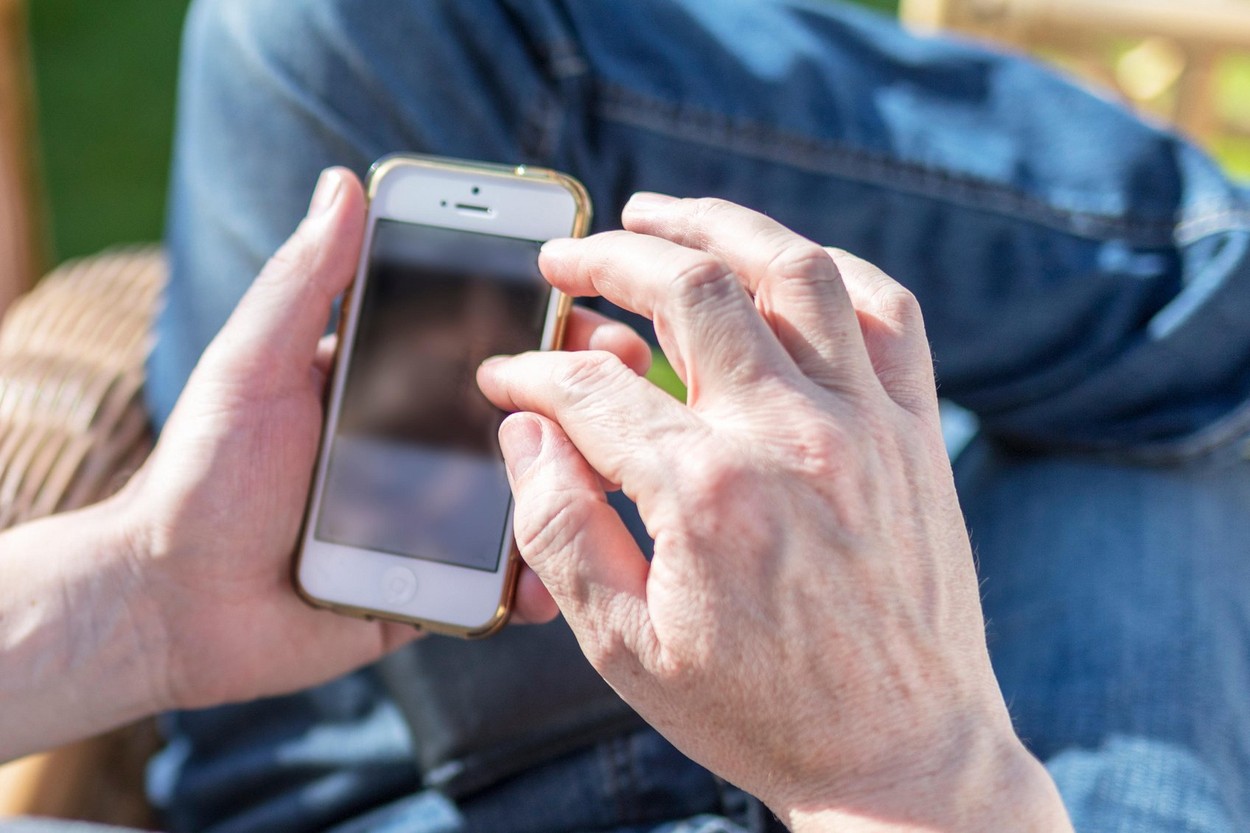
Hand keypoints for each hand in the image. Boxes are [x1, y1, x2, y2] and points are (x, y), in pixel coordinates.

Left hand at [110, 168, 646, 710]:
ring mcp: (435, 521)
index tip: (583, 299)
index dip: (535, 320)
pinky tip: (557, 572)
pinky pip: (497, 582)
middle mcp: (421, 447)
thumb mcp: (253, 366)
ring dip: (574, 481)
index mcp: (386, 385)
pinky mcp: (436, 590)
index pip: (476, 341)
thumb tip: (344, 183)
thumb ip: (304, 283)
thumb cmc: (202, 473)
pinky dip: (535, 579)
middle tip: (625, 374)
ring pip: (523, 496)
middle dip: (581, 394)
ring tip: (614, 470)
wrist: (174, 605)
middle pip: (518, 415)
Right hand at [478, 195, 1070, 830]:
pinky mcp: (915, 431)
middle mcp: (792, 438)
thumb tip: (526, 428)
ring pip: (792, 270)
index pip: (592, 388)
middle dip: (609, 258)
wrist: (898, 755)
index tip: (506, 374)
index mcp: (706, 495)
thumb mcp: (623, 648)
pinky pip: (886, 311)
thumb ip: (558, 527)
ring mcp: (866, 425)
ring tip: (658, 214)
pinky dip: (829, 269)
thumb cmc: (755, 711)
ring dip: (716, 225)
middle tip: (563, 262)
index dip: (531, 371)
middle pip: (689, 288)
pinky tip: (780, 263)